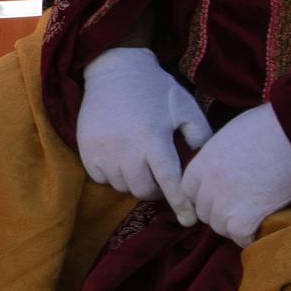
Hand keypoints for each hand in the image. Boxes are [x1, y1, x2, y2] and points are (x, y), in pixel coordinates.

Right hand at [77, 47, 214, 222]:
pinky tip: (119, 159)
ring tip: (139, 164)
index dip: (181, 204)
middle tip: (159, 175)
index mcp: (153, 138)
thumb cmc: (155, 88)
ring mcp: (103, 149)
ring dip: (133, 181)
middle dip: (155, 189)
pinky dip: (112, 175)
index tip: (189, 221)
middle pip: (143, 190)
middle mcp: (126, 148)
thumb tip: (204, 165)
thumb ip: (200, 135)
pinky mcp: (86, 148)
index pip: (170, 182)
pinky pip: (101, 178)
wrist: (114, 69)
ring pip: (121, 187)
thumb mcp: (185, 106)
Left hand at [178, 104, 290, 246]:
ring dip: (234, 225)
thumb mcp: (231, 135)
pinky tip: (261, 227)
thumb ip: (219, 156)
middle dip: (219, 211)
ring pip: (219, 226)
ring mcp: (226, 201)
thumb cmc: (269, 126)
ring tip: (253, 216)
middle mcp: (209, 183)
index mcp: (203, 161)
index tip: (219, 196)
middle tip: (241, 206)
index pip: (188, 190)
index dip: (204, 195)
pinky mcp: (247, 217)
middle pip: (203, 210)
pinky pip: (240, 237)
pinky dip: (249, 236)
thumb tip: (223, 168)